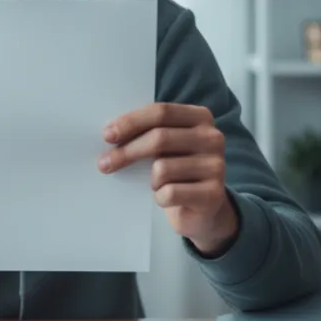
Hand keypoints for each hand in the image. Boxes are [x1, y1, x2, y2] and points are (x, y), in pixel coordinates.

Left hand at [99, 102, 237, 256]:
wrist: (202, 209)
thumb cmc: (176, 171)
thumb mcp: (165, 147)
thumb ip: (147, 133)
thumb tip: (110, 135)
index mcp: (200, 118)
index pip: (161, 112)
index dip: (131, 122)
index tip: (107, 135)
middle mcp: (213, 138)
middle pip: (160, 138)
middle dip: (126, 152)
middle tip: (104, 163)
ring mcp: (216, 166)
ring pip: (162, 169)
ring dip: (150, 181)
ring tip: (156, 185)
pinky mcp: (213, 194)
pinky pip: (170, 193)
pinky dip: (159, 198)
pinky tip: (165, 198)